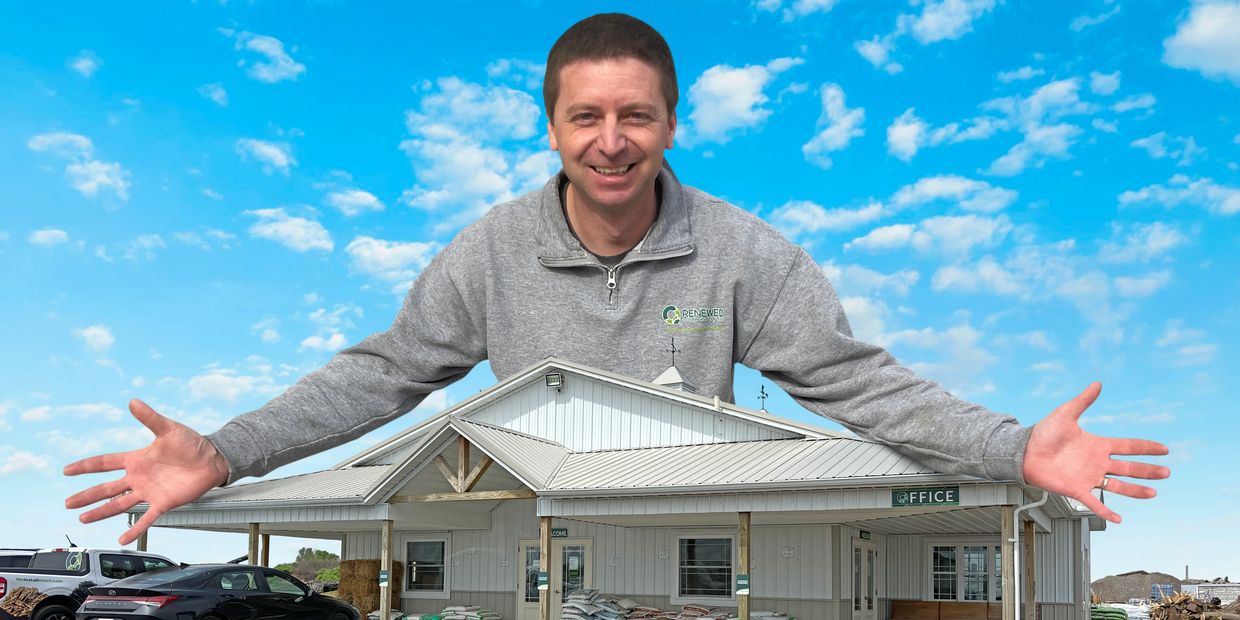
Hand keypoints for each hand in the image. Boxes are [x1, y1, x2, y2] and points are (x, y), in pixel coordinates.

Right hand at [64, 399, 230, 544]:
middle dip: (87, 496)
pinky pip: (146, 518)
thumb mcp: (168, 429)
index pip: (105, 462)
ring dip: (101, 512)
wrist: (213, 459)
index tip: (66, 470)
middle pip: (106, 488)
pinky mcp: (163, 502)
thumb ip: (149, 418)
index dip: (86, 466)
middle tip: (68, 503)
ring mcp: (149, 491)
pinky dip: (134, 529)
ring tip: (83, 519)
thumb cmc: (192, 444)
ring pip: (119, 504)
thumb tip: (133, 401)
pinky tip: (123, 539)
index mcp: (137, 459)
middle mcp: (139, 477)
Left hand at [1023, 382, 1169, 523]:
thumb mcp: (1065, 414)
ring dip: (1135, 490)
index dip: (1146, 448)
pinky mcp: (1076, 489)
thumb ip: (1083, 401)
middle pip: (1128, 468)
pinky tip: (1119, 519)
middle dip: (1148, 471)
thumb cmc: (1043, 433)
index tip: (1164, 449)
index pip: (1128, 446)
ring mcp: (1088, 477)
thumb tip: (1098, 383)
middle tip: (1167, 472)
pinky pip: (1095, 502)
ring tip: (1153, 493)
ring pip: (1117, 486)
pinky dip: (1106, 511)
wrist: (1024, 451)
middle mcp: (1097, 462)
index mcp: (1097, 445)